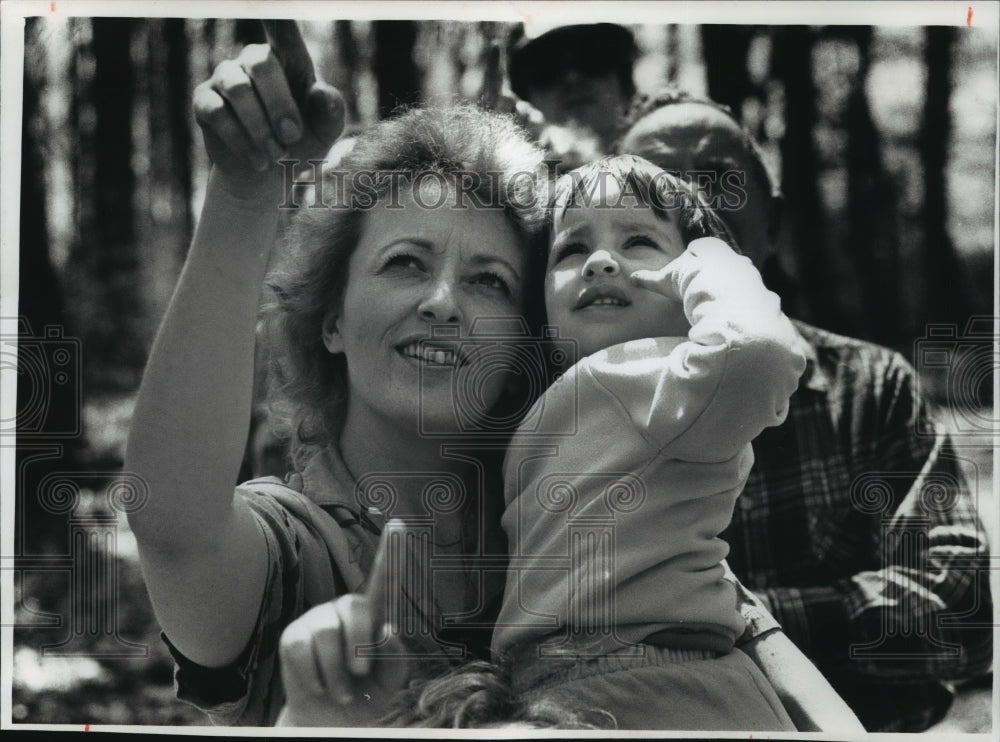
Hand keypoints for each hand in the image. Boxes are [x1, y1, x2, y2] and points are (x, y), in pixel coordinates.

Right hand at [193, 20, 344, 191]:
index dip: (274, 8)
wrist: (268, 179)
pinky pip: (218, 113)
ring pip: (238, 89)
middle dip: (279, 105)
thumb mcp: (325, 133)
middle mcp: (253, 61)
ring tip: (276, 154)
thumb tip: (322, 91)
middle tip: (292, 138)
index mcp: (288, 60)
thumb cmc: (301, 146)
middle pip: (261, 62)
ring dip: (260, 127)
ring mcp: (225, 78)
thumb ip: (331, 113)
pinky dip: (242, 141)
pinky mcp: (204, 101)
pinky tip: (259, 161)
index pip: (282, 26)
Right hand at [276, 519, 425, 726]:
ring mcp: (316, 620)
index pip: (384, 581)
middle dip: (360, 647)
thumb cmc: (363, 695)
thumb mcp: (389, 682)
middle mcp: (344, 610)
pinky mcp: (293, 636)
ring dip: (337, 673)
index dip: (391, 552)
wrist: (330, 721)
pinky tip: (318, 685)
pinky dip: (315, 678)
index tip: (399, 524)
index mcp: (373, 617)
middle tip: (359, 675)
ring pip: (327, 634)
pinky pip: (303, 651)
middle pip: (356, 609)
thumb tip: (389, 629)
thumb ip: (396, 659)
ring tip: (340, 688)